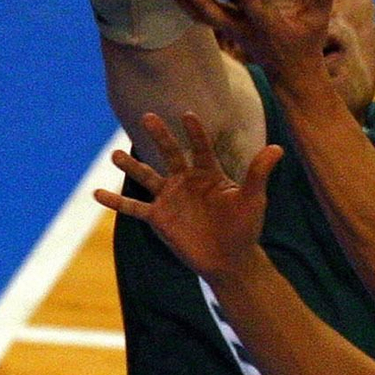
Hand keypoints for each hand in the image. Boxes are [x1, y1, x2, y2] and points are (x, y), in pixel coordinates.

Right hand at [94, 110, 281, 278]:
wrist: (230, 260)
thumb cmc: (245, 227)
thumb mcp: (253, 199)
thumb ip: (258, 173)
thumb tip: (278, 148)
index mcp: (209, 173)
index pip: (200, 147)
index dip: (195, 132)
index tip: (188, 115)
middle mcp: (186, 181)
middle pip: (169, 153)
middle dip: (159, 136)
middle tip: (147, 116)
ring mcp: (170, 198)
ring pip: (147, 177)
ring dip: (131, 166)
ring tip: (115, 153)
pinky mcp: (158, 218)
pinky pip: (133, 208)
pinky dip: (115, 202)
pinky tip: (96, 193)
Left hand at [179, 0, 342, 98]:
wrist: (291, 77)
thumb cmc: (306, 46)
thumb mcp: (318, 23)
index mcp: (267, 28)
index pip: (256, 13)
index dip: (247, 0)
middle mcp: (244, 31)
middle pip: (216, 17)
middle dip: (199, 1)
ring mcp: (232, 32)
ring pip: (201, 16)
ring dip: (182, 0)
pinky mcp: (227, 31)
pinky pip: (201, 15)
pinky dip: (185, 2)